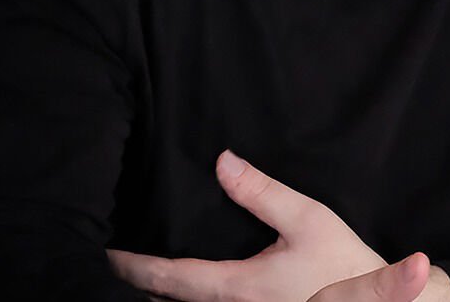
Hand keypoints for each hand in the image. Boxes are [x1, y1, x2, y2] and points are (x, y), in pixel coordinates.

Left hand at [107, 149, 435, 301]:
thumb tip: (222, 161)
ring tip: (135, 278)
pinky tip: (183, 292)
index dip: (133, 267)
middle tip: (109, 265)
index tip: (106, 254)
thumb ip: (261, 192)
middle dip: (136, 288)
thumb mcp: (307, 219)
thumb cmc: (343, 262)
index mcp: (236, 288)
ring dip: (160, 297)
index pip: (168, 279)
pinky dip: (185, 301)